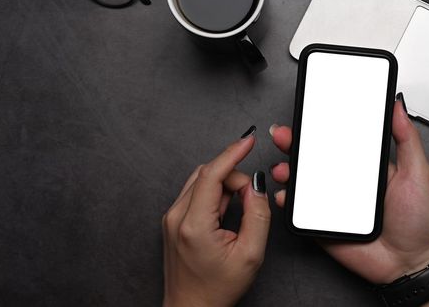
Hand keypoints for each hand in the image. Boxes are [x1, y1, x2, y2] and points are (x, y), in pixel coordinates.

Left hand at [162, 127, 270, 306]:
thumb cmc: (216, 289)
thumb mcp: (250, 254)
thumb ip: (257, 215)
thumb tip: (257, 186)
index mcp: (193, 224)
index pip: (212, 174)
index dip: (232, 153)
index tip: (248, 140)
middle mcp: (176, 216)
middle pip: (207, 174)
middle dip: (233, 177)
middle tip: (251, 199)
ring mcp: (171, 218)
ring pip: (201, 181)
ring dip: (224, 186)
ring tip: (238, 211)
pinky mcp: (173, 220)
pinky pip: (196, 193)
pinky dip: (215, 194)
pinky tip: (225, 214)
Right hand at [271, 101, 428, 283]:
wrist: (408, 263)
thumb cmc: (416, 221)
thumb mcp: (417, 173)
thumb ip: (407, 140)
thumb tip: (398, 108)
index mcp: (364, 166)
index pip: (337, 141)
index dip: (320, 127)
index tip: (307, 115)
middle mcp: (345, 181)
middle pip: (313, 158)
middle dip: (294, 144)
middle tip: (285, 135)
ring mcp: (331, 202)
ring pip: (301, 181)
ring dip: (286, 170)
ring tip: (283, 168)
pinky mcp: (322, 223)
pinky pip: (299, 210)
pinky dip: (287, 201)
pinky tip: (285, 195)